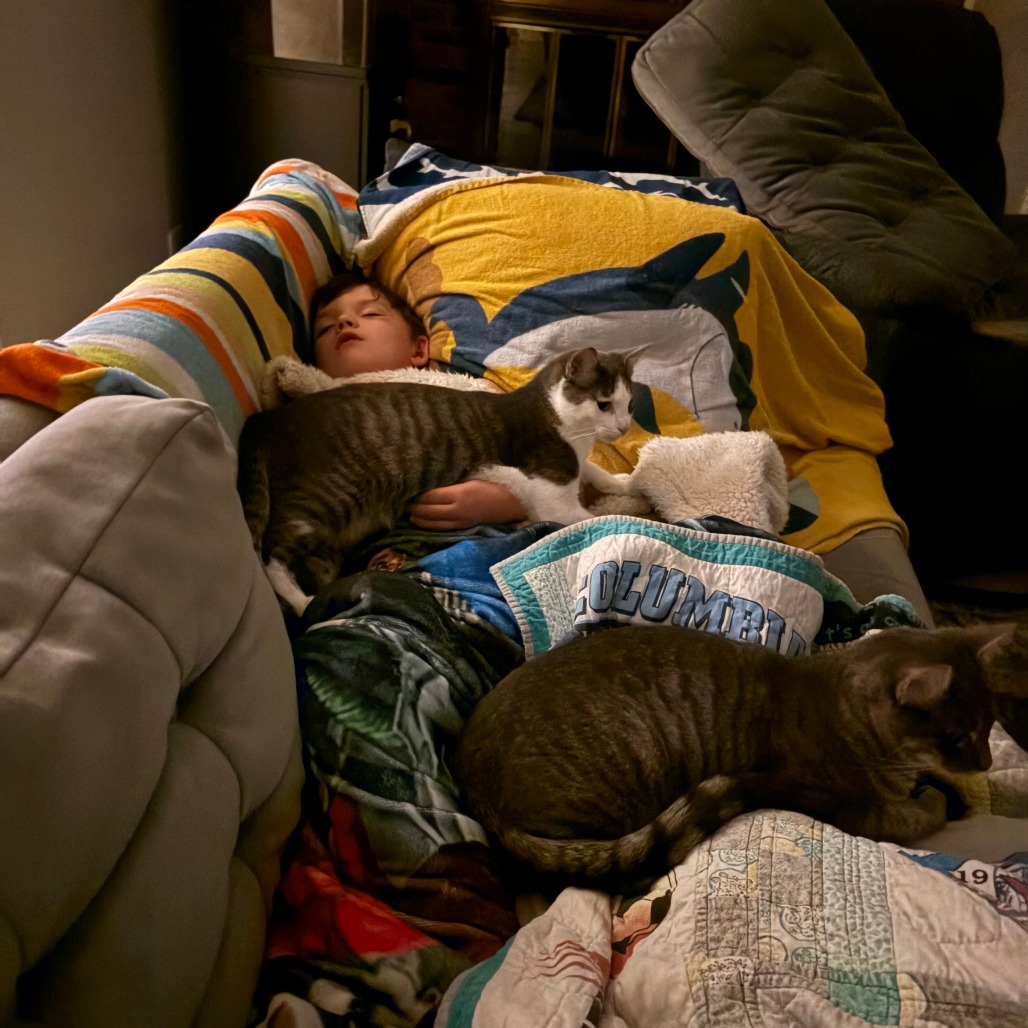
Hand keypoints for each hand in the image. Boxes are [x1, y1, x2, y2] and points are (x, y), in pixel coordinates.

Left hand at [410, 480, 526, 529]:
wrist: (511, 505)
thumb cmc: (493, 487)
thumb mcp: (472, 479)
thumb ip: (453, 483)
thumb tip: (433, 483)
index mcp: (459, 493)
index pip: (431, 496)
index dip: (418, 495)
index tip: (409, 491)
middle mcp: (457, 509)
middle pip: (429, 511)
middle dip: (415, 508)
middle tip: (405, 503)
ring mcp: (460, 521)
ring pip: (434, 523)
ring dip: (420, 519)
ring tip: (410, 515)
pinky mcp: (463, 527)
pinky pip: (442, 528)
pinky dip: (431, 525)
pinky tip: (424, 523)